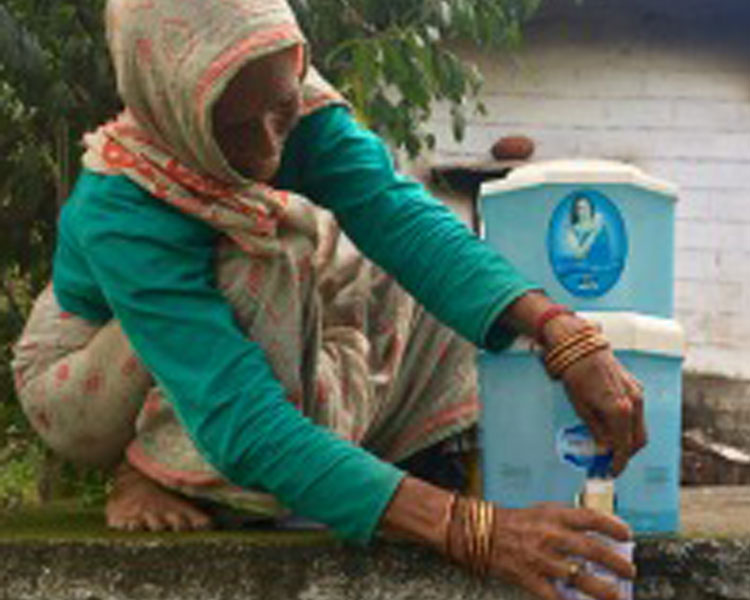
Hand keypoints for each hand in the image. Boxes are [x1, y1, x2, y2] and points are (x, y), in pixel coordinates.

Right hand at [449, 501, 635, 599]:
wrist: (481, 532)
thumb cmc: (514, 521)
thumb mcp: (542, 511)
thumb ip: (567, 519)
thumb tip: (595, 529)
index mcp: (554, 517)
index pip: (591, 518)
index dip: (612, 526)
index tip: (627, 535)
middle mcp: (551, 536)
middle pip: (592, 550)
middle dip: (615, 562)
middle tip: (629, 571)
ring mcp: (541, 559)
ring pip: (579, 578)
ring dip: (602, 590)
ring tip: (617, 597)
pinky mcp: (530, 578)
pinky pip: (554, 597)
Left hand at [560, 346, 645, 474]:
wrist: (582, 348)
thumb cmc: (577, 376)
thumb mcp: (581, 408)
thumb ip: (596, 431)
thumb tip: (604, 450)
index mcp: (619, 411)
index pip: (624, 446)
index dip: (619, 463)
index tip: (611, 472)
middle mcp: (634, 403)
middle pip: (638, 441)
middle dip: (626, 454)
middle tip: (610, 462)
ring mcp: (638, 394)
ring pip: (640, 428)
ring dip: (629, 440)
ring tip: (611, 446)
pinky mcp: (637, 388)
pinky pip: (638, 414)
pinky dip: (630, 425)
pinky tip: (614, 427)